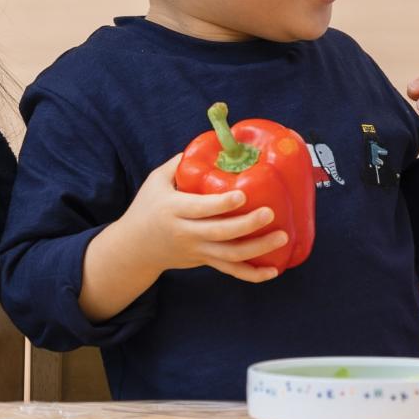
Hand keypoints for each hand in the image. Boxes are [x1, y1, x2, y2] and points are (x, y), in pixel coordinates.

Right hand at [76, 157, 293, 318]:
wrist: (135, 247)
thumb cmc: (147, 208)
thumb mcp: (155, 182)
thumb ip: (179, 164)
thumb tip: (209, 144)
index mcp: (173, 209)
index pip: (200, 208)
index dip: (222, 203)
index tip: (242, 195)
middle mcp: (186, 232)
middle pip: (220, 233)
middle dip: (247, 225)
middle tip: (270, 213)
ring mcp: (196, 250)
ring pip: (230, 254)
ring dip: (258, 249)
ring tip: (283, 237)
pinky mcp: (204, 261)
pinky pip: (230, 270)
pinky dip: (252, 274)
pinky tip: (274, 270)